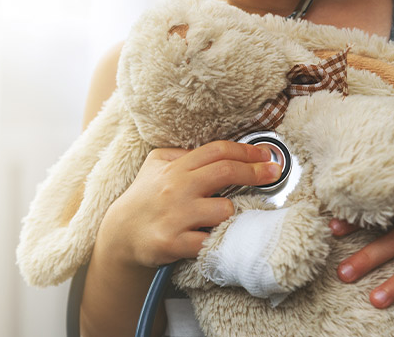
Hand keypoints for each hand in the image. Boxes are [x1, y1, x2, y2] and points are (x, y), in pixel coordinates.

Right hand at [96, 141, 280, 268]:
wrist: (120, 234)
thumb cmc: (144, 197)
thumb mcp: (156, 164)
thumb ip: (183, 154)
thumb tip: (218, 151)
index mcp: (175, 168)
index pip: (217, 151)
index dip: (246, 152)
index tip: (266, 157)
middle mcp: (176, 188)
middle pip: (225, 172)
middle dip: (255, 172)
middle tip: (273, 174)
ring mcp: (175, 216)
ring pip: (224, 209)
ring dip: (232, 213)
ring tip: (226, 216)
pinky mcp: (173, 243)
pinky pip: (210, 242)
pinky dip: (219, 241)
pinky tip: (218, 238)